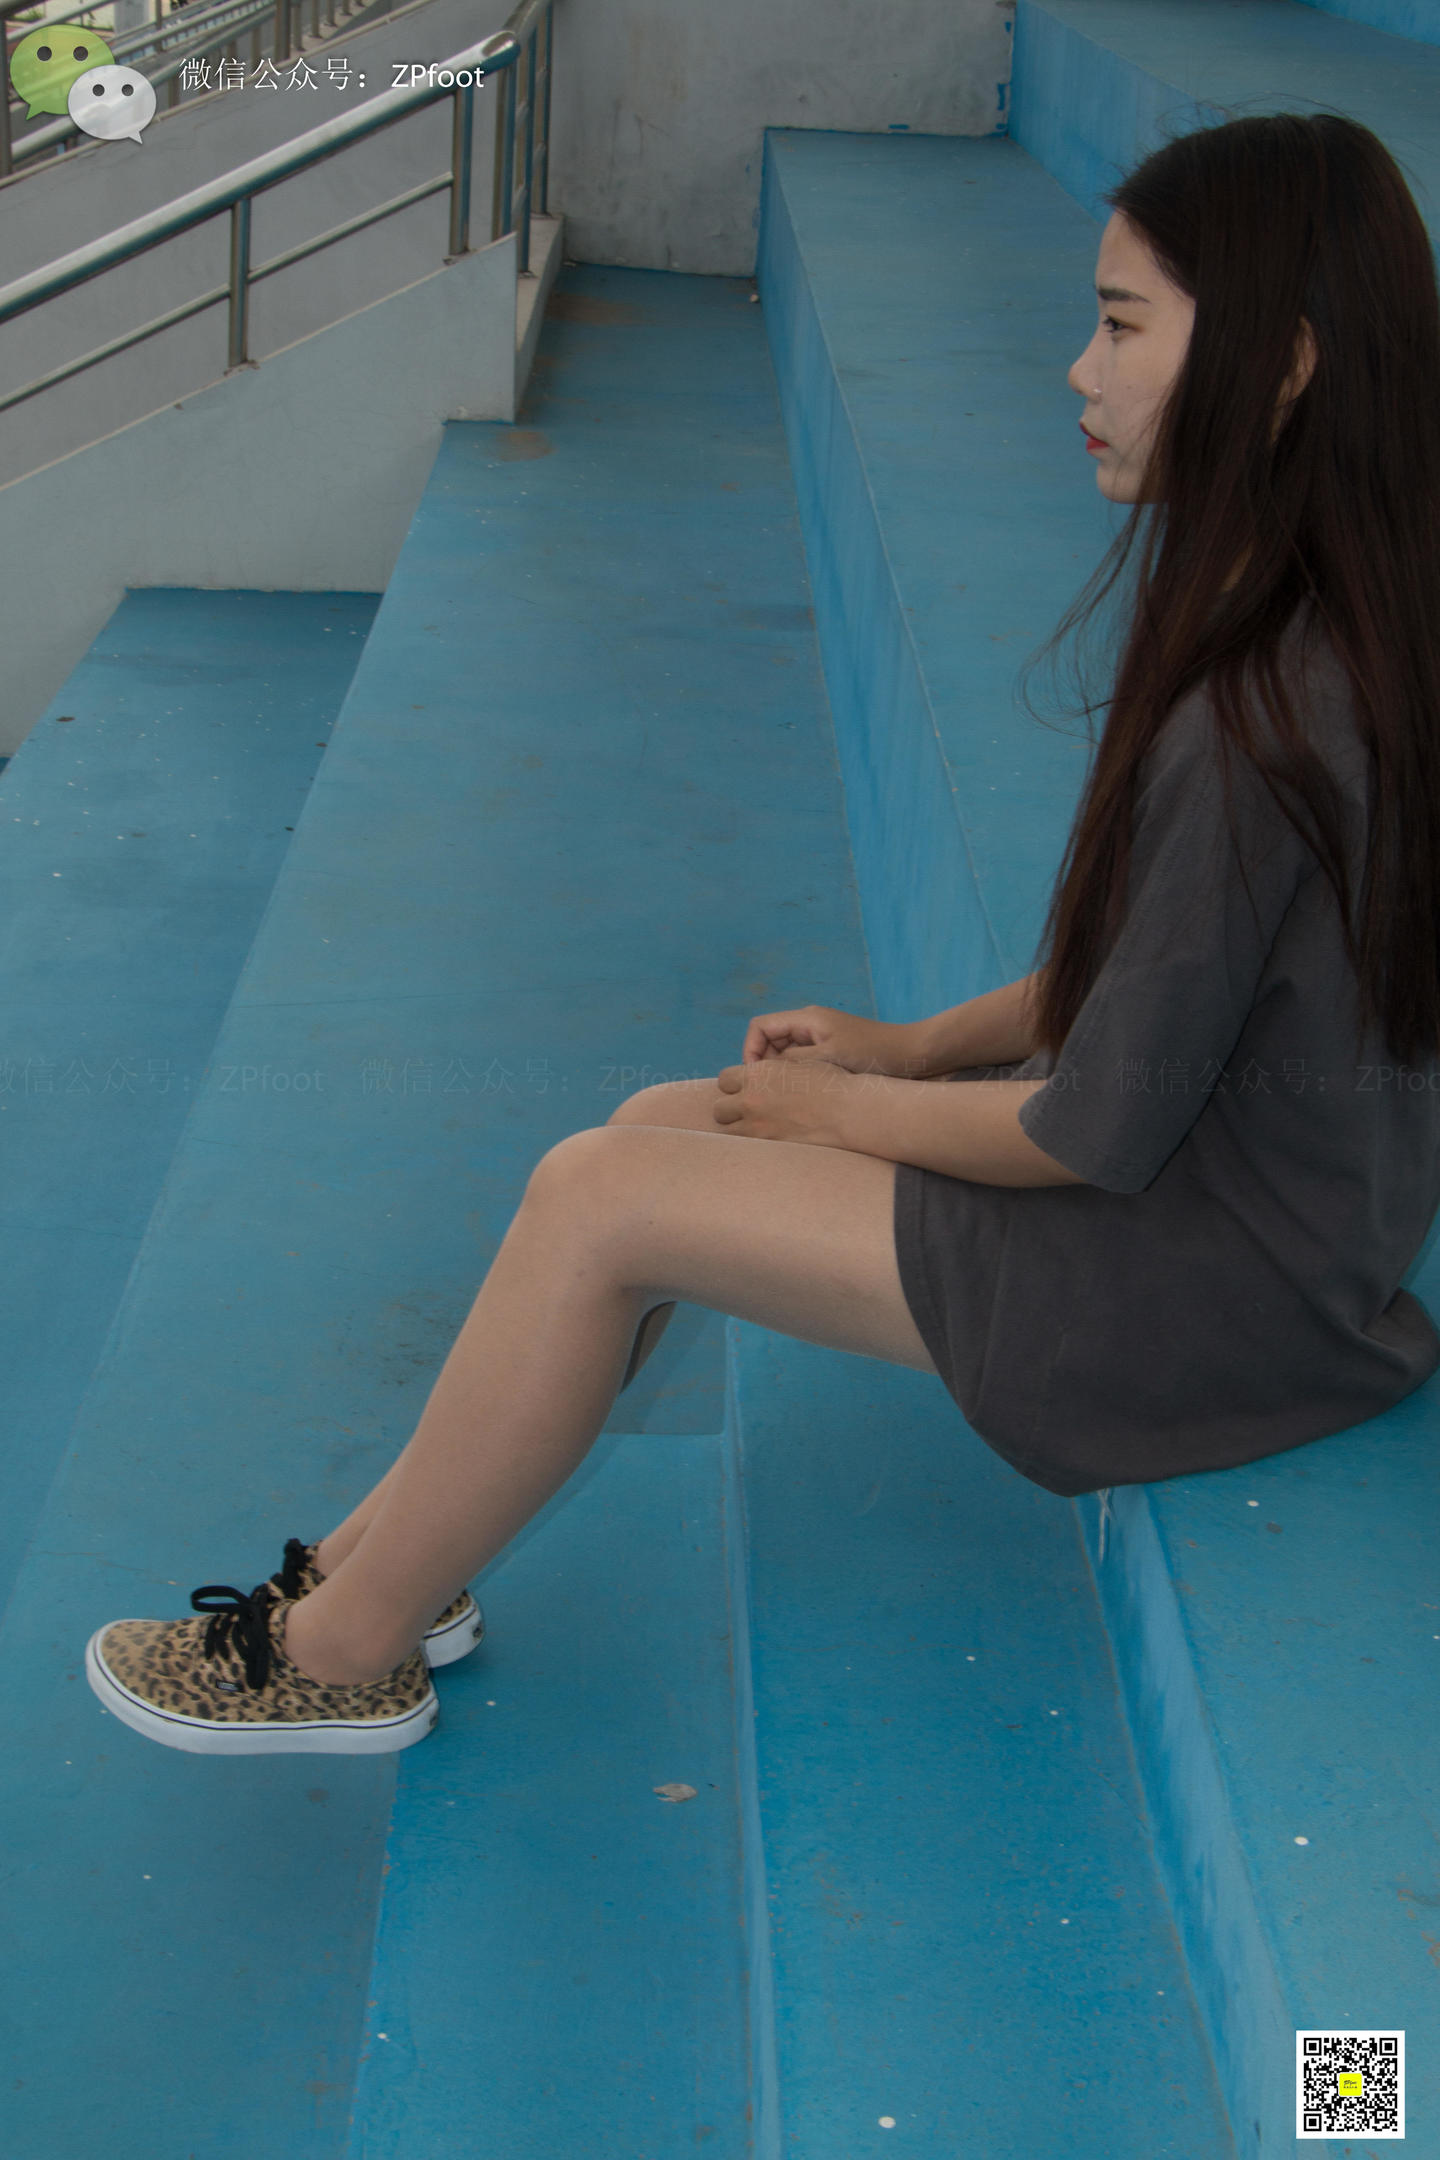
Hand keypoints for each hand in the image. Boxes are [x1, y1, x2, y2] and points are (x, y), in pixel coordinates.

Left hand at [712, 1056, 861, 1144]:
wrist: (847, 1111)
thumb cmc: (829, 1084)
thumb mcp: (797, 1064)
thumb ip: (772, 1069)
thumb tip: (758, 1073)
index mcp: (758, 1074)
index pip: (724, 1080)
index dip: (735, 1085)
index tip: (745, 1089)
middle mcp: (751, 1100)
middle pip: (719, 1108)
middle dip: (731, 1109)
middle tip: (748, 1111)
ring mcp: (757, 1127)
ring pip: (727, 1131)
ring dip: (738, 1128)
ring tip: (755, 1128)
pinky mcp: (767, 1147)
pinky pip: (745, 1147)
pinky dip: (750, 1144)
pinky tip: (764, 1140)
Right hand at [740, 1004, 926, 1075]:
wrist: (911, 1054)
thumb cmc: (874, 1054)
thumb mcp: (829, 1059)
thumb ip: (793, 1062)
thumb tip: (765, 1070)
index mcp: (807, 1018)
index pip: (760, 1026)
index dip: (750, 1050)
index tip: (756, 1077)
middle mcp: (810, 1023)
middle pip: (769, 1039)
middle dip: (763, 1064)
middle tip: (769, 1091)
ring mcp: (820, 1036)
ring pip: (784, 1052)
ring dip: (780, 1071)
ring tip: (786, 1095)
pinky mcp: (830, 1049)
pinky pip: (801, 1060)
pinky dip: (796, 1074)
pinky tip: (804, 1093)